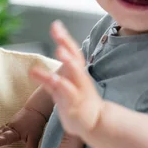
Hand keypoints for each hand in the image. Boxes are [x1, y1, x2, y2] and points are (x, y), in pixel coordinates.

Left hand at [30, 20, 103, 136]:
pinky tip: (51, 77)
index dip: (64, 38)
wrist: (96, 123)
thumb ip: (64, 67)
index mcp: (78, 72)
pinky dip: (59, 84)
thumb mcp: (71, 80)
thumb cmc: (80, 100)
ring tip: (59, 48)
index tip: (56, 24)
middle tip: (57, 30)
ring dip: (68, 61)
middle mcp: (79, 78)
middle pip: (74, 57)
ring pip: (74, 73)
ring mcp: (78, 90)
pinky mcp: (74, 103)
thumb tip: (61, 47)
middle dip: (66, 42)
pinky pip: (66, 93)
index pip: (72, 51)